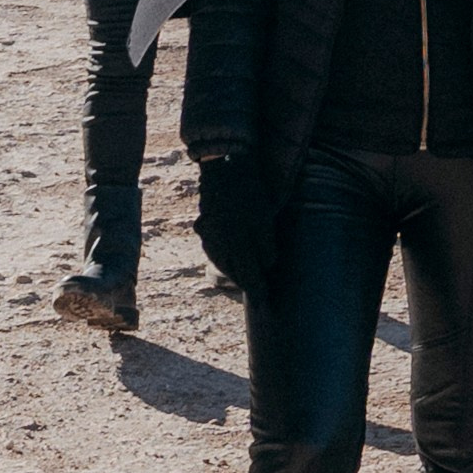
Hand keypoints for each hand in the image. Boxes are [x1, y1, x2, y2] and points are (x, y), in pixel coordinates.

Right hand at [194, 152, 279, 297]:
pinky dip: (223, 256)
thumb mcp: (265, 220)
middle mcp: (219, 245)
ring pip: (221, 262)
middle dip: (245, 282)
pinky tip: (229, 256)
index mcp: (236, 245)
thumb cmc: (250, 193)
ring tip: (244, 277)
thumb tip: (267, 267)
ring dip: (233, 271)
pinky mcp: (204, 226)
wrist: (224, 166)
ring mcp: (208, 236)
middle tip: (257, 291)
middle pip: (232, 272)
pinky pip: (213, 249)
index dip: (257, 292)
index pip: (248, 277)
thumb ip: (266, 248)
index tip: (264, 306)